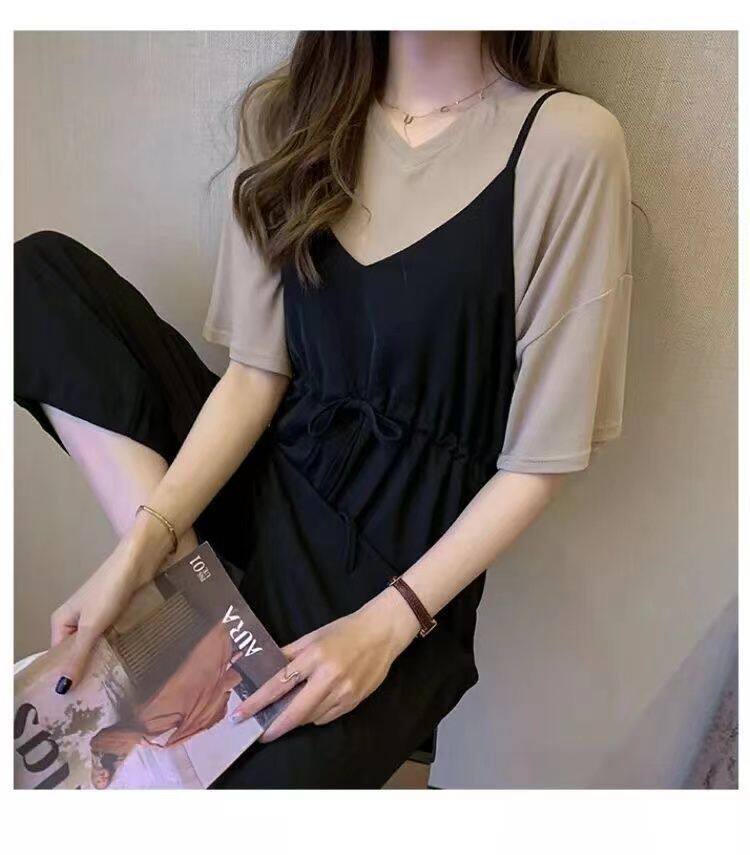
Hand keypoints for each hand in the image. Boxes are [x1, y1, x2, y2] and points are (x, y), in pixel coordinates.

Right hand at [50, 512, 173, 693]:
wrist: (141, 558)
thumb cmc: (111, 587)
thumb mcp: (92, 625)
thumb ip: (78, 656)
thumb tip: (61, 688)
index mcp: (62, 621)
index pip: (59, 657)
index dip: (65, 677)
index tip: (75, 704)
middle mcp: (79, 620)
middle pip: (80, 654)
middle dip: (88, 673)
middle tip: (98, 702)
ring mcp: (101, 618)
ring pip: (101, 647)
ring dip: (107, 663)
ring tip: (114, 690)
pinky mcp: (122, 614)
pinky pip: (117, 638)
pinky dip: (121, 650)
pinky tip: (130, 668)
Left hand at [230, 586, 421, 740]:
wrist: (382, 633)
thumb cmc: (345, 631)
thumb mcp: (313, 636)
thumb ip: (288, 654)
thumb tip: (265, 668)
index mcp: (315, 656)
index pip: (279, 683)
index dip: (258, 702)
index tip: (241, 715)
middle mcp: (329, 677)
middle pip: (295, 711)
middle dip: (274, 726)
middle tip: (260, 733)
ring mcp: (343, 692)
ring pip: (310, 717)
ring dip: (294, 720)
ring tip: (284, 716)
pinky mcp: (354, 702)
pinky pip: (326, 717)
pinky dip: (314, 716)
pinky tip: (310, 709)